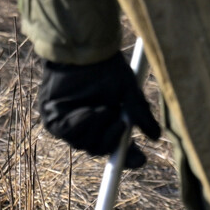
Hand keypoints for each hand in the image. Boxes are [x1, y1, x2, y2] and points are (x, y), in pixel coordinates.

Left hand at [38, 53, 160, 166]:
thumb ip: (139, 113)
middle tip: (121, 122)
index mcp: (108, 122)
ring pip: (83, 144)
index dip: (128, 158)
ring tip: (103, 108)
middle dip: (112, 139)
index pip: (117, 148)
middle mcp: (89, 126)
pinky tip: (88, 111)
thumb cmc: (105, 67)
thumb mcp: (128, 91)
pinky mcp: (53, 119)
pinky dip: (80, 124)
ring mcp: (69, 124)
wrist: (83, 50)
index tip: (141, 159)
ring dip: (97, 128)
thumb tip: (155, 137)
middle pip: (100, 149)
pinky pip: (66, 133)